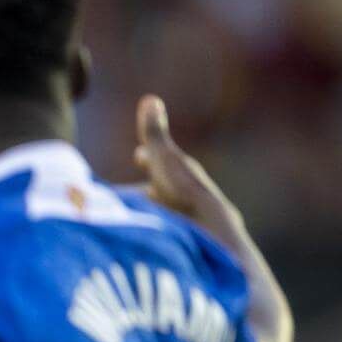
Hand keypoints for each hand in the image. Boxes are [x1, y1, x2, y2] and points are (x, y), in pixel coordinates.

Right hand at [132, 95, 243, 239]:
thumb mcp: (163, 159)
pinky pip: (160, 232)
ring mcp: (183, 221)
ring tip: (131, 215)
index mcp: (178, 176)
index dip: (147, 159)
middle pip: (160, 188)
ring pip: (160, 211)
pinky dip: (148, 229)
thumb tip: (149, 98)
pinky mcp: (181, 242)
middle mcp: (183, 197)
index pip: (158, 164)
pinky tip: (140, 238)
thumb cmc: (184, 193)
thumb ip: (153, 133)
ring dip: (147, 209)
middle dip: (147, 185)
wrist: (209, 233)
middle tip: (132, 189)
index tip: (138, 154)